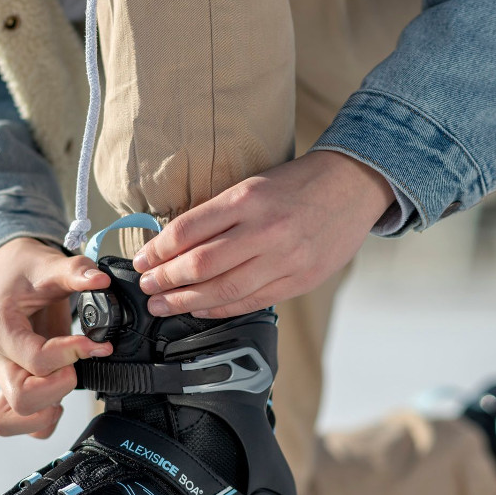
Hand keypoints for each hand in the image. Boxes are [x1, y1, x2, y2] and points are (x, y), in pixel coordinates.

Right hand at [0, 237, 112, 437]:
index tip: (95, 343)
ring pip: (14, 419)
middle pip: (23, 399)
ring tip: (66, 380)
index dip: (72, 354)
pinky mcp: (14, 385)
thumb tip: (101, 281)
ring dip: (48, 406)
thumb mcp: (48, 263)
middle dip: (61, 384)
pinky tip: (59, 395)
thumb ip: (75, 271)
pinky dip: (41, 420)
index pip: (36, 361)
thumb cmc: (24, 271)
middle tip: (76, 363)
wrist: (8, 273)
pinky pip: (20, 422)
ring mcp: (4, 376)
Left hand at [131, 150, 395, 317]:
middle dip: (166, 279)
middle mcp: (264, 230)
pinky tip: (199, 310)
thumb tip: (176, 243)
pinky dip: (220, 309)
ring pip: (223, 290)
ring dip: (186, 301)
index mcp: (247, 199)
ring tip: (163, 305)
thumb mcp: (254, 185)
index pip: (188, 230)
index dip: (158, 250)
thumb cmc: (299, 184)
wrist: (353, 186)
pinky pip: (251, 302)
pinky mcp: (299, 280)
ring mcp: (284, 259)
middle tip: (146, 286)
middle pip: (201, 264)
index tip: (142, 259)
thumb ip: (219, 214)